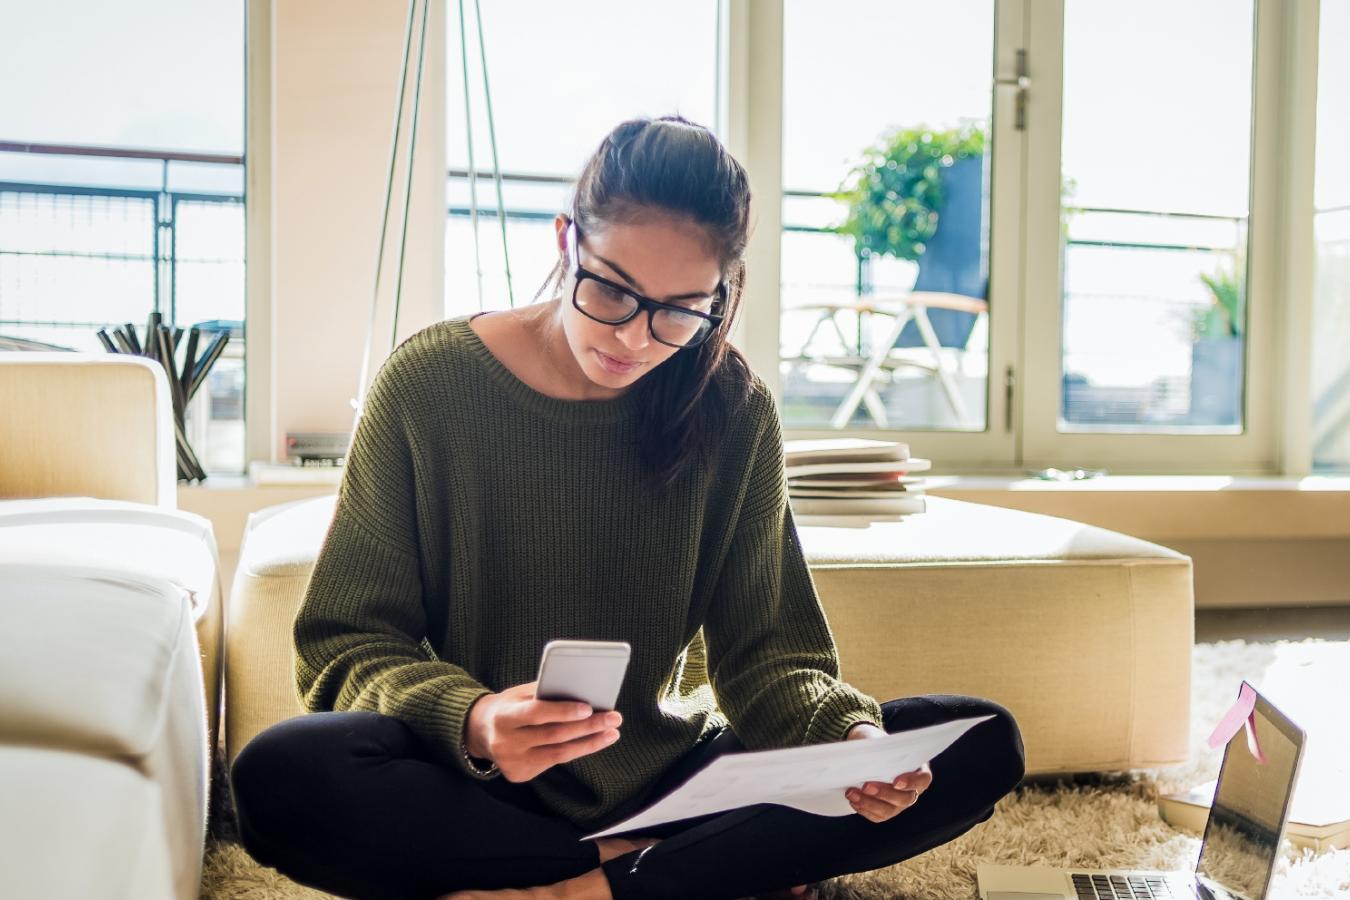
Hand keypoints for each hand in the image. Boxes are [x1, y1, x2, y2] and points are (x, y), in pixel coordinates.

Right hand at [465, 680, 621, 782]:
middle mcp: (505, 742)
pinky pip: (554, 761)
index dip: (563, 711)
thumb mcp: (518, 694)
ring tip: (612, 733)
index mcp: (503, 717)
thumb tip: (581, 690)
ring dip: (590, 742)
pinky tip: (593, 742)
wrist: (480, 732)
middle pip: (554, 735)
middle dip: (588, 726)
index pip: (536, 713)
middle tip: (614, 718)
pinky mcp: (519, 774)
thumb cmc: (508, 707)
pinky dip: (576, 751)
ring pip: (559, 753)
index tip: (589, 706)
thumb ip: (544, 692)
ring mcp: (512, 762)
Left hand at [841, 722, 933, 822]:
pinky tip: (853, 800)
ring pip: (889, 810)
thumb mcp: (879, 740)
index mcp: (918, 770)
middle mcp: (911, 790)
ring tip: (852, 793)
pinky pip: (877, 816)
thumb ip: (879, 748)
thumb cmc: (876, 743)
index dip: (911, 782)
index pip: (922, 779)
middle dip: (884, 793)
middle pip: (904, 798)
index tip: (896, 781)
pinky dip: (864, 809)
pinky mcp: (885, 811)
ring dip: (869, 803)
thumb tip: (869, 756)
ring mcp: (899, 803)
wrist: (866, 751)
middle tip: (866, 785)